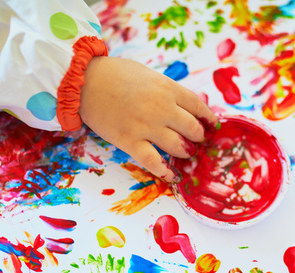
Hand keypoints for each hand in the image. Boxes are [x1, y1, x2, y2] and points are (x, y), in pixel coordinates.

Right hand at [79, 56, 216, 181]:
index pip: (198, 107)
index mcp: (168, 88)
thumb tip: (183, 106)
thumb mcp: (148, 75)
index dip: (207, 119)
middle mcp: (162, 108)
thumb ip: (166, 90)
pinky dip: (166, 172)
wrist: (84, 81)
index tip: (211, 125)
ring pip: (178, 147)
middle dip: (197, 137)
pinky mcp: (130, 142)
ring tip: (184, 153)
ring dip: (185, 153)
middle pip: (192, 129)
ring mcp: (146, 127)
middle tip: (195, 140)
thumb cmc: (114, 74)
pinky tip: (173, 175)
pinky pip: (154, 162)